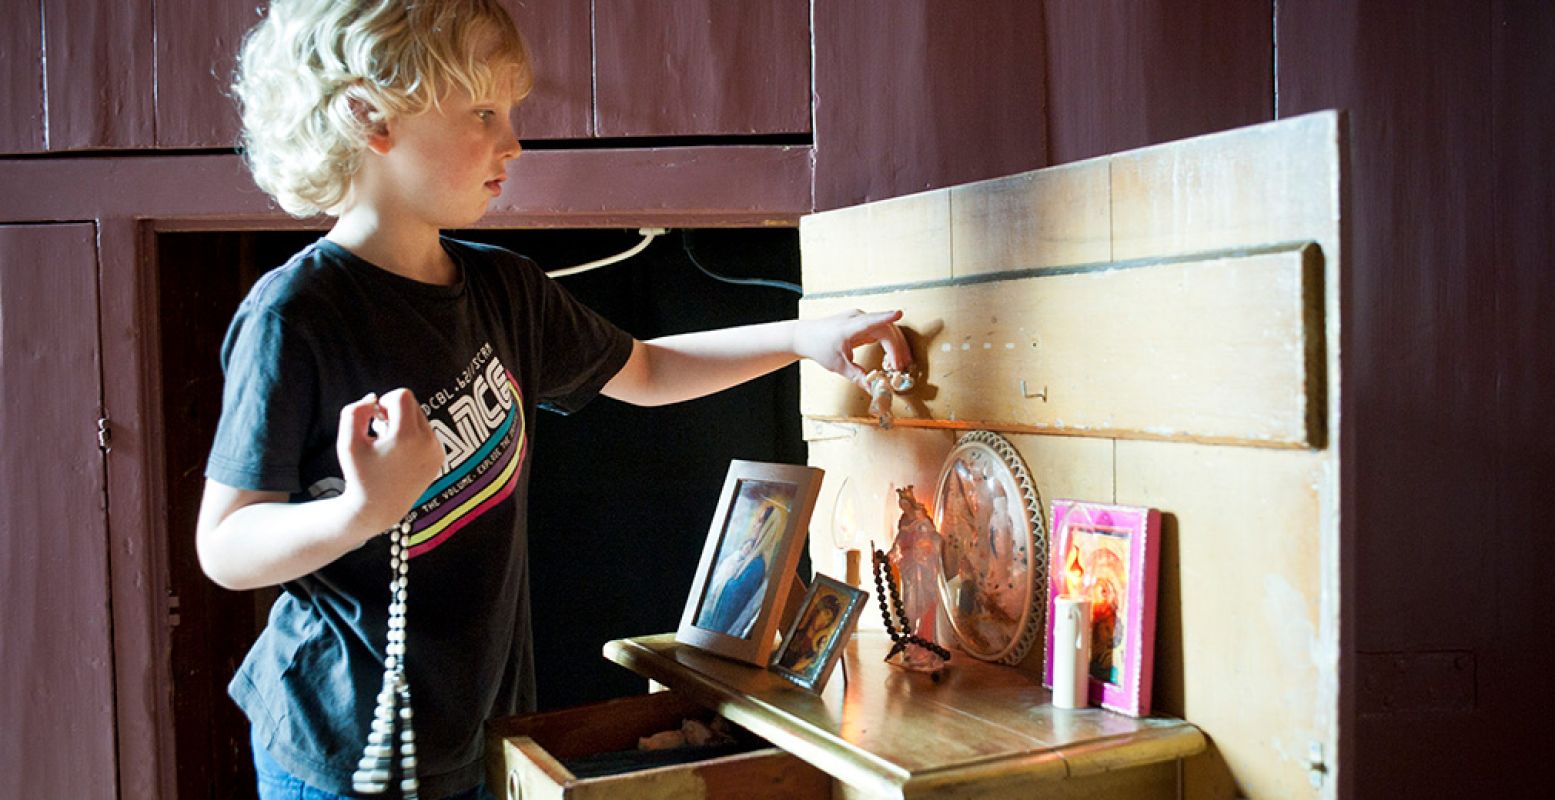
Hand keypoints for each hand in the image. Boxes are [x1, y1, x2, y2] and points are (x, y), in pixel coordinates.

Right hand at [335, 389, 444, 534]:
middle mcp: (428, 442)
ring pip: (420, 417)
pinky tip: (398, 454)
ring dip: (402, 424)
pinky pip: (427, 432)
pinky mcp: (439, 458)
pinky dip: (412, 436)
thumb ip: (354, 412)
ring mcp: (436, 451)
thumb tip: (374, 398)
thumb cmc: (360, 475)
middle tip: (379, 432)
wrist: (379, 508)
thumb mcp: (347, 442)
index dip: (385, 401)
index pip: (403, 396)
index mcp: (407, 437)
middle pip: (413, 404)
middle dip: (394, 412)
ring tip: (387, 445)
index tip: (375, 420)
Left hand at [794, 309, 912, 393]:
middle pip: (885, 328)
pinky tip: (892, 358)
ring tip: (901, 364)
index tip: (898, 313)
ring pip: (886, 329)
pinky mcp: (863, 324)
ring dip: (896, 345)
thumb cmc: (819, 346)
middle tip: (902, 366)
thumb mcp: (838, 365)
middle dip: (897, 346)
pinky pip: (881, 331)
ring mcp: (861, 319)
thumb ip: (857, 376)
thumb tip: (872, 389)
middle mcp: (858, 318)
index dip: (886, 317)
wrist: (805, 336)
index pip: (871, 320)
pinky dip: (889, 344)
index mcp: (850, 326)